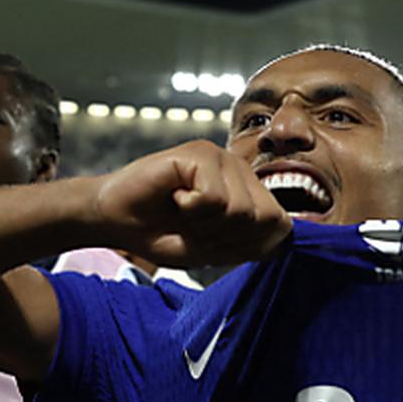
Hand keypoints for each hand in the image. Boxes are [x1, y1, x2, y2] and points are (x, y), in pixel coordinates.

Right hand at [91, 141, 290, 266]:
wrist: (115, 221)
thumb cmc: (161, 233)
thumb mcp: (213, 249)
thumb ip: (250, 244)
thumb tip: (287, 236)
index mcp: (249, 192)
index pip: (280, 226)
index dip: (247, 246)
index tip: (213, 240)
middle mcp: (240, 169)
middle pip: (264, 219)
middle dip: (227, 235)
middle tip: (195, 224)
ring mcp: (221, 157)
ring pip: (240, 209)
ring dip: (205, 223)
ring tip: (183, 209)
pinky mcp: (198, 152)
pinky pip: (213, 197)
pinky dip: (190, 208)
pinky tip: (174, 196)